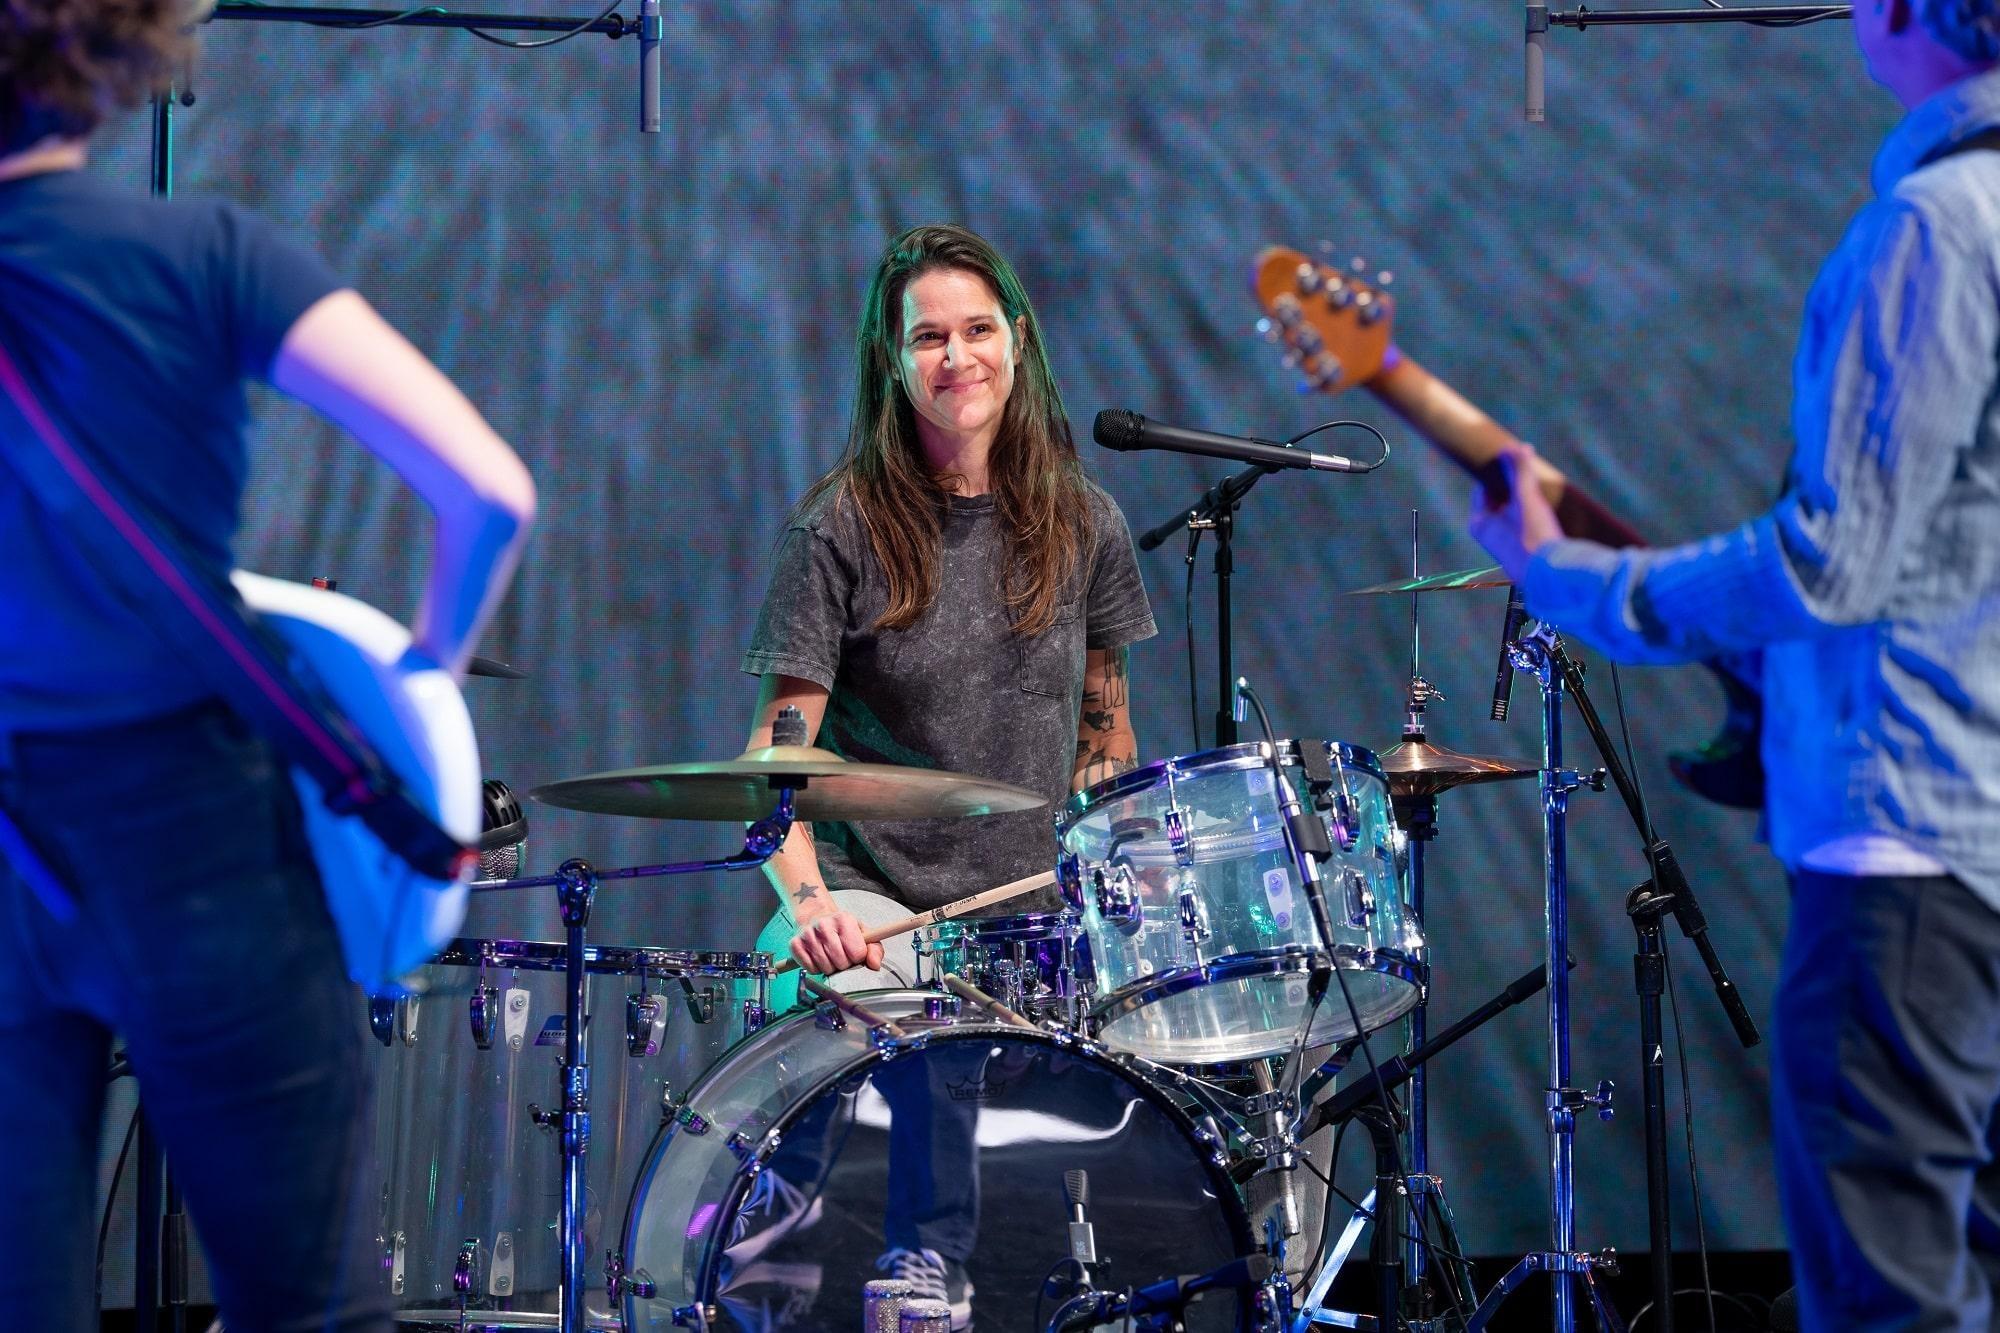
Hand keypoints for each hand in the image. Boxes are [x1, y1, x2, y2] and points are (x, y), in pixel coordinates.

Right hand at [789, 908, 883, 974]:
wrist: (815, 917)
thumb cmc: (842, 929)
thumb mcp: (863, 933)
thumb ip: (874, 949)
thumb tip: (875, 965)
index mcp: (844, 919)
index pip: (857, 953)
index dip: (858, 957)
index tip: (854, 952)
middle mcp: (824, 924)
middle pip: (841, 962)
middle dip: (844, 964)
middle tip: (841, 954)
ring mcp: (808, 934)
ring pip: (825, 967)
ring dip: (830, 967)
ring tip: (829, 955)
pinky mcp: (795, 944)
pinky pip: (810, 968)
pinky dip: (816, 968)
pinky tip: (817, 957)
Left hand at [1468, 441, 1565, 582]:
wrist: (1551, 576)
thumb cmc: (1532, 536)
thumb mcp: (1525, 499)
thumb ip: (1519, 472)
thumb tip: (1514, 447)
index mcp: (1479, 521)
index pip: (1484, 486)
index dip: (1497, 470)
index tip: (1512, 456)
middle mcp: (1488, 533)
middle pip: (1498, 499)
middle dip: (1513, 483)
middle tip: (1529, 466)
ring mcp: (1504, 543)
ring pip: (1512, 512)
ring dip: (1524, 498)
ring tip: (1540, 485)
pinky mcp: (1521, 551)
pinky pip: (1523, 525)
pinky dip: (1531, 513)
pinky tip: (1546, 508)